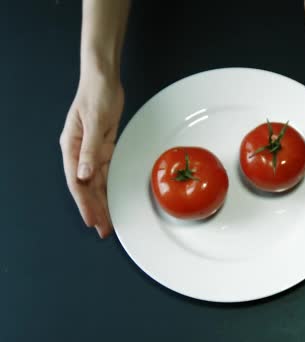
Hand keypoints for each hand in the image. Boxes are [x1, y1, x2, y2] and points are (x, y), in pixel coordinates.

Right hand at [59, 69, 123, 237]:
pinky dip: (109, 187)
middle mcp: (80, 152)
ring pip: (97, 183)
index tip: (91, 219)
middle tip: (103, 230)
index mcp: (72, 146)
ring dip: (102, 202)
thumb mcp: (96, 122)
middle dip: (94, 209)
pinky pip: (106, 172)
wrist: (104, 79)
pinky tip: (111, 200)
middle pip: (87, 187)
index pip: (77, 181)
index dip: (84, 202)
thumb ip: (91, 150)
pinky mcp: (103, 147)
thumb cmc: (96, 94)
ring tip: (108, 222)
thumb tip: (84, 175)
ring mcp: (91, 151)